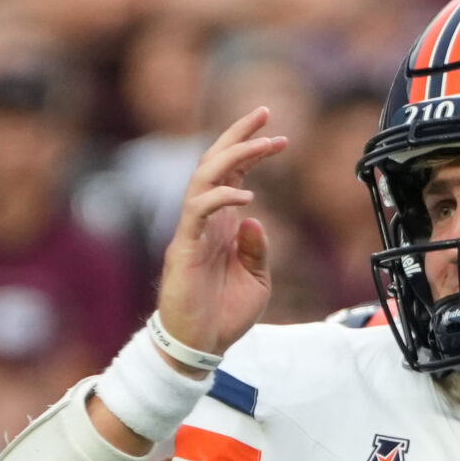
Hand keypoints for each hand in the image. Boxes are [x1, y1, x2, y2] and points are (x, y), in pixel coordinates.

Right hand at [158, 108, 290, 356]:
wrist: (200, 346)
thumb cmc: (224, 315)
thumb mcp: (257, 280)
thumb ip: (258, 249)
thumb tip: (257, 217)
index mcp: (223, 225)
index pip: (232, 175)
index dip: (249, 149)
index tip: (274, 131)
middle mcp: (206, 221)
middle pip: (215, 164)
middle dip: (238, 136)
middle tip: (264, 114)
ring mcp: (193, 231)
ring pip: (204, 178)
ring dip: (233, 156)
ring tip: (263, 143)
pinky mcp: (185, 248)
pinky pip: (199, 212)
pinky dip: (221, 198)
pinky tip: (247, 196)